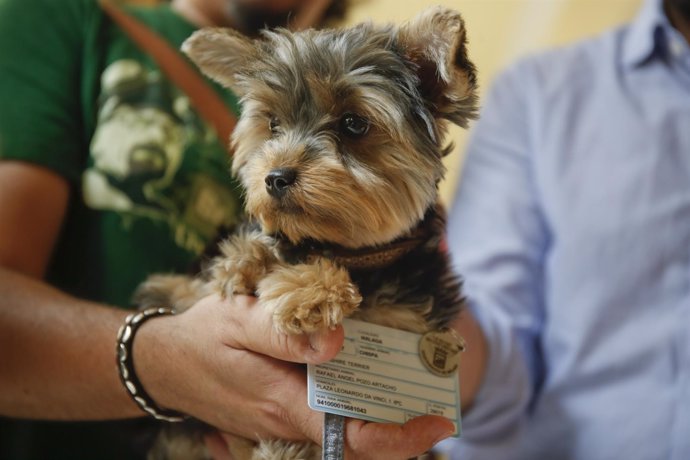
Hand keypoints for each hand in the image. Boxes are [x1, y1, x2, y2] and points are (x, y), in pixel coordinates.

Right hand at [134, 294, 453, 458]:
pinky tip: (363, 379)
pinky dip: (353, 407)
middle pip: (357, 438)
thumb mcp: (237, 319)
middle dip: (401, 425)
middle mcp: (288, 422)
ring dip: (380, 415)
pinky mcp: (278, 414)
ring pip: (343, 431)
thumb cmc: (201, 337)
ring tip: (409, 382)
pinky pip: (325, 420)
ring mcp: (282, 422)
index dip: (401, 435)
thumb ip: (285, 332)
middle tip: (433, 390)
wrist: (162, 364)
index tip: (438, 418)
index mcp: (284, 403)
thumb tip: (339, 340)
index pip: (353, 436)